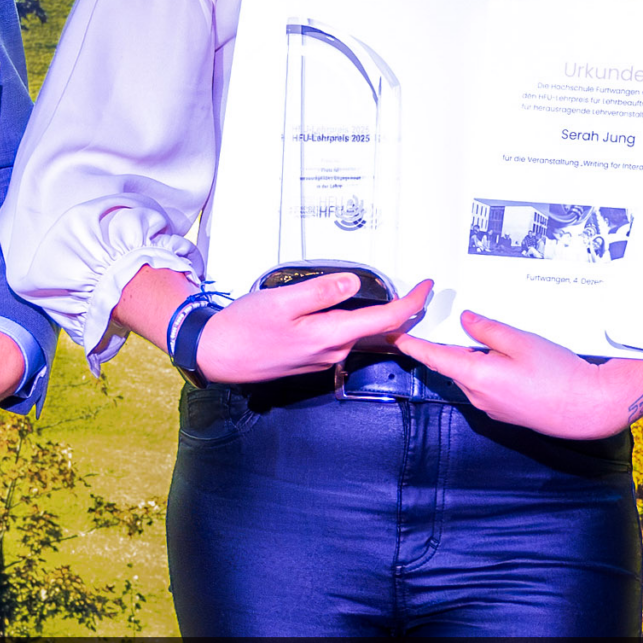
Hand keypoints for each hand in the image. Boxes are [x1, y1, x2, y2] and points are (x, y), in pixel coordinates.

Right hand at [191, 274, 434, 384]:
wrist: (217, 355)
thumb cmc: (243, 329)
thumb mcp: (282, 301)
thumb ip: (321, 291)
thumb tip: (353, 283)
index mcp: (330, 335)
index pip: (386, 320)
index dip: (412, 303)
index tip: (425, 287)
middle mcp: (333, 352)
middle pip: (377, 329)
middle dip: (398, 309)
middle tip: (414, 288)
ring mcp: (323, 358)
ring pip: (357, 333)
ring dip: (371, 317)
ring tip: (382, 297)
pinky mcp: (312, 359)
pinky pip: (340, 339)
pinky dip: (350, 325)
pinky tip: (342, 314)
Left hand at [395, 309, 642, 438]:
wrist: (590, 408)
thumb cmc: (559, 375)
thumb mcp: (521, 341)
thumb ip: (488, 329)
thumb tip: (464, 320)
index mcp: (476, 376)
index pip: (433, 357)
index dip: (411, 344)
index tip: (392, 333)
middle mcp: (478, 396)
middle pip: (452, 365)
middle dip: (449, 344)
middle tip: (450, 321)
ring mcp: (491, 407)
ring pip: (471, 375)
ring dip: (473, 357)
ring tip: (492, 338)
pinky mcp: (506, 411)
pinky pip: (487, 385)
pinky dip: (489, 369)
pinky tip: (510, 359)